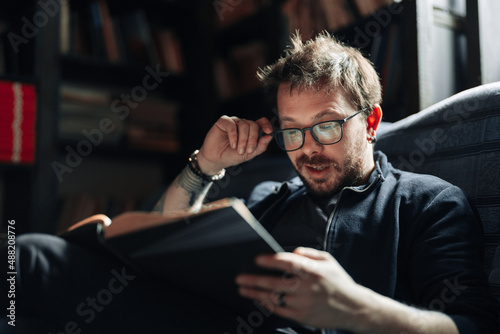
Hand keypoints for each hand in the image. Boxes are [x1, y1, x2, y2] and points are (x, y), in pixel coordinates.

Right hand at [197, 116, 272, 173]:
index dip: (266, 124)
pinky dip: (234, 135)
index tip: (268, 132)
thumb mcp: (249, 154)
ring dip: (243, 139)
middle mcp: (243, 124)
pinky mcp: (223, 122)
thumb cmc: (232, 156)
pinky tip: (233, 144)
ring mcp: (233, 122)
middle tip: (248, 150)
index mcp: (250, 130)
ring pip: (244, 125)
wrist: (217, 160)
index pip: (261, 122)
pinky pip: (231, 125)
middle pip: (253, 125)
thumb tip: (270, 137)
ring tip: (239, 150)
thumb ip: (260, 146)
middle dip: (252, 139)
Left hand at [235, 247, 370, 330]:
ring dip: (256, 293)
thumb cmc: (339, 281)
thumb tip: (291, 251)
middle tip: (239, 276)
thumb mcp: (329, 261)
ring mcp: (304, 303)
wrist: (354, 308)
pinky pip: (279, 310)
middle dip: (255, 279)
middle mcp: (307, 287)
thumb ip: (309, 253)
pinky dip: (266, 304)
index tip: (256, 258)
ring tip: (242, 288)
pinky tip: (257, 298)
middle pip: (275, 283)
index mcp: (314, 271)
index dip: (271, 260)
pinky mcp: (302, 316)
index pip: (288, 263)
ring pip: (274, 297)